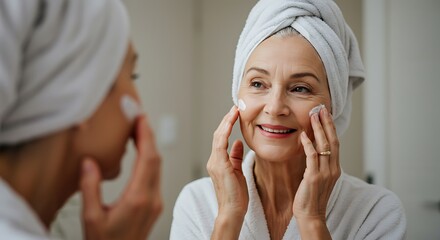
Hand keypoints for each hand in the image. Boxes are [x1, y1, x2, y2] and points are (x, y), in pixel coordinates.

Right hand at [80, 115, 161, 239]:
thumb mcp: (91, 217)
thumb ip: (90, 188)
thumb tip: (89, 162)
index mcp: (138, 198)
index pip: (148, 159)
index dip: (146, 135)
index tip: (140, 118)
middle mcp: (152, 198)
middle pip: (156, 159)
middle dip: (149, 136)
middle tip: (138, 118)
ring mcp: (156, 202)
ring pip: (158, 167)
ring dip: (150, 147)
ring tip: (139, 131)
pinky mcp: (154, 205)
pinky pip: (156, 176)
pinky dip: (150, 159)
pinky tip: (141, 153)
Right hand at [207, 106, 247, 238]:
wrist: (232, 210)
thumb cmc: (236, 195)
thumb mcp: (238, 171)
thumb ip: (236, 156)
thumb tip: (239, 142)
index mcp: (217, 162)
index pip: (221, 139)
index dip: (227, 125)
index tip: (235, 114)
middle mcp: (213, 160)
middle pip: (217, 135)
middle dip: (226, 120)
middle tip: (235, 107)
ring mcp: (214, 162)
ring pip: (218, 136)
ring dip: (226, 122)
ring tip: (234, 111)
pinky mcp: (219, 164)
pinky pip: (221, 143)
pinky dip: (226, 130)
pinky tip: (232, 121)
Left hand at [293, 106, 339, 238]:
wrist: (311, 216)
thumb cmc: (311, 197)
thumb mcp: (317, 177)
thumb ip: (318, 164)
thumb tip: (312, 148)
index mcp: (334, 168)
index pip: (334, 143)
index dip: (330, 128)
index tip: (325, 114)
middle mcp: (332, 169)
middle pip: (332, 141)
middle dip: (326, 123)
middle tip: (321, 108)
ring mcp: (324, 173)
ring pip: (324, 146)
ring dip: (318, 129)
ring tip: (313, 115)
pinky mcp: (313, 177)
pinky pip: (312, 157)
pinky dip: (308, 144)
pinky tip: (303, 135)